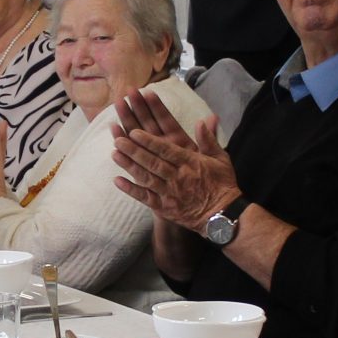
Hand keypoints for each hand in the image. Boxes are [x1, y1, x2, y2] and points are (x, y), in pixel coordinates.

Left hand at [110, 88, 238, 229]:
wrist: (223, 216)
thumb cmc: (222, 185)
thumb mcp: (220, 159)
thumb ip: (209, 140)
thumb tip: (203, 120)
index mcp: (190, 163)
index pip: (166, 150)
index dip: (149, 141)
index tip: (134, 132)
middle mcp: (178, 177)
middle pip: (152, 162)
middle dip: (134, 150)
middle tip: (117, 140)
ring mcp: (170, 193)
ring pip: (146, 178)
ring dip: (129, 166)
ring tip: (114, 154)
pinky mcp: (165, 208)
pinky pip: (145, 198)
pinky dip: (131, 190)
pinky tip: (117, 181)